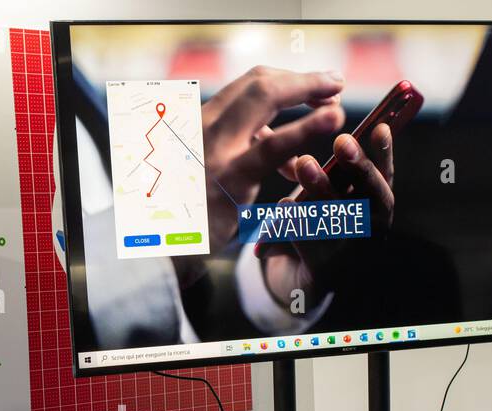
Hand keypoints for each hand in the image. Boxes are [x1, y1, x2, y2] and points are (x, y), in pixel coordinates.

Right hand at [185, 66, 345, 273]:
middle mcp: (200, 124)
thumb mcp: (202, 173)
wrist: (153, 251)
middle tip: (335, 84)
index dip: (286, 79)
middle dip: (302, 79)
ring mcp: (211, 146)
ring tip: (338, 105)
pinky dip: (307, 126)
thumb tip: (279, 141)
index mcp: (196, 123)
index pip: (246, 85)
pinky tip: (330, 118)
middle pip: (258, 81)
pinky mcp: (228, 176)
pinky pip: (273, 146)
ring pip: (265, 96)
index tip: (314, 85)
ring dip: (307, 89)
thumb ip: (236, 152)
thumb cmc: (181, 216)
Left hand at [261, 124, 395, 309]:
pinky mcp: (325, 274)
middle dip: (358, 167)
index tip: (379, 127)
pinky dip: (295, 223)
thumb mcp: (315, 194)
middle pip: (370, 196)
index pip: (384, 175)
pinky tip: (284, 206)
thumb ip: (308, 168)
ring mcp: (351, 255)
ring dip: (321, 189)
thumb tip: (282, 128)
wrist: (295, 278)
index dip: (384, 153)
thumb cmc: (311, 225)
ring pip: (338, 218)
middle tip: (342, 141)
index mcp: (373, 206)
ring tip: (304, 162)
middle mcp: (370, 230)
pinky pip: (310, 245)